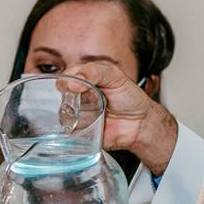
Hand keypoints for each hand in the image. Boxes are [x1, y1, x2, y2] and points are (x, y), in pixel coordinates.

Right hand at [62, 61, 177, 175]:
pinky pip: (70, 130)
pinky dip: (73, 127)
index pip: (67, 76)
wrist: (140, 123)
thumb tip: (75, 79)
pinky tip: (86, 123)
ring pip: (63, 111)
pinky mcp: (81, 131)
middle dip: (69, 95)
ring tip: (90, 110)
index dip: (68, 79)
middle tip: (81, 94)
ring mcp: (79, 115)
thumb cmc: (130, 97)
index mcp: (86, 80)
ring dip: (71, 111)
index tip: (76, 84)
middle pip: (63, 94)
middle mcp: (79, 97)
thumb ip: (95, 72)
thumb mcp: (115, 76)